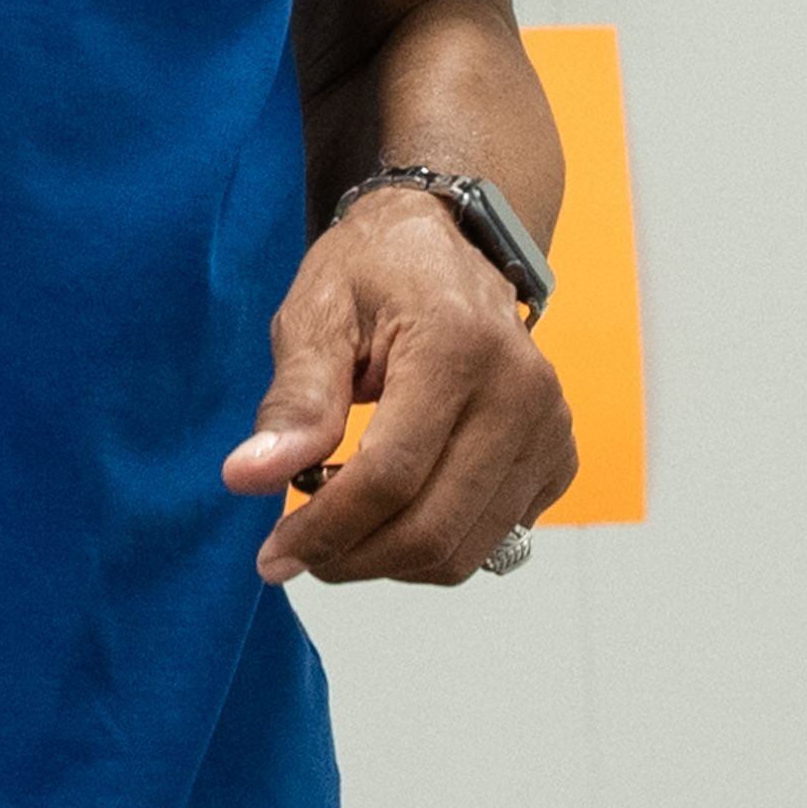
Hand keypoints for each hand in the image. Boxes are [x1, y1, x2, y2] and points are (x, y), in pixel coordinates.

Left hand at [221, 186, 575, 583]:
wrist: (446, 247)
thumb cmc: (371, 274)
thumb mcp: (314, 315)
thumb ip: (293, 401)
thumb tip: (247, 478)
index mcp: (458, 349)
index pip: (391, 476)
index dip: (326, 529)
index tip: (271, 555)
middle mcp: (522, 395)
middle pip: (433, 528)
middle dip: (353, 557)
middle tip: (296, 552)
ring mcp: (551, 431)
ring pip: (466, 548)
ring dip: (389, 560)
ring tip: (335, 527)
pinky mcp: (558, 458)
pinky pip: (493, 536)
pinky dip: (434, 544)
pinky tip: (388, 509)